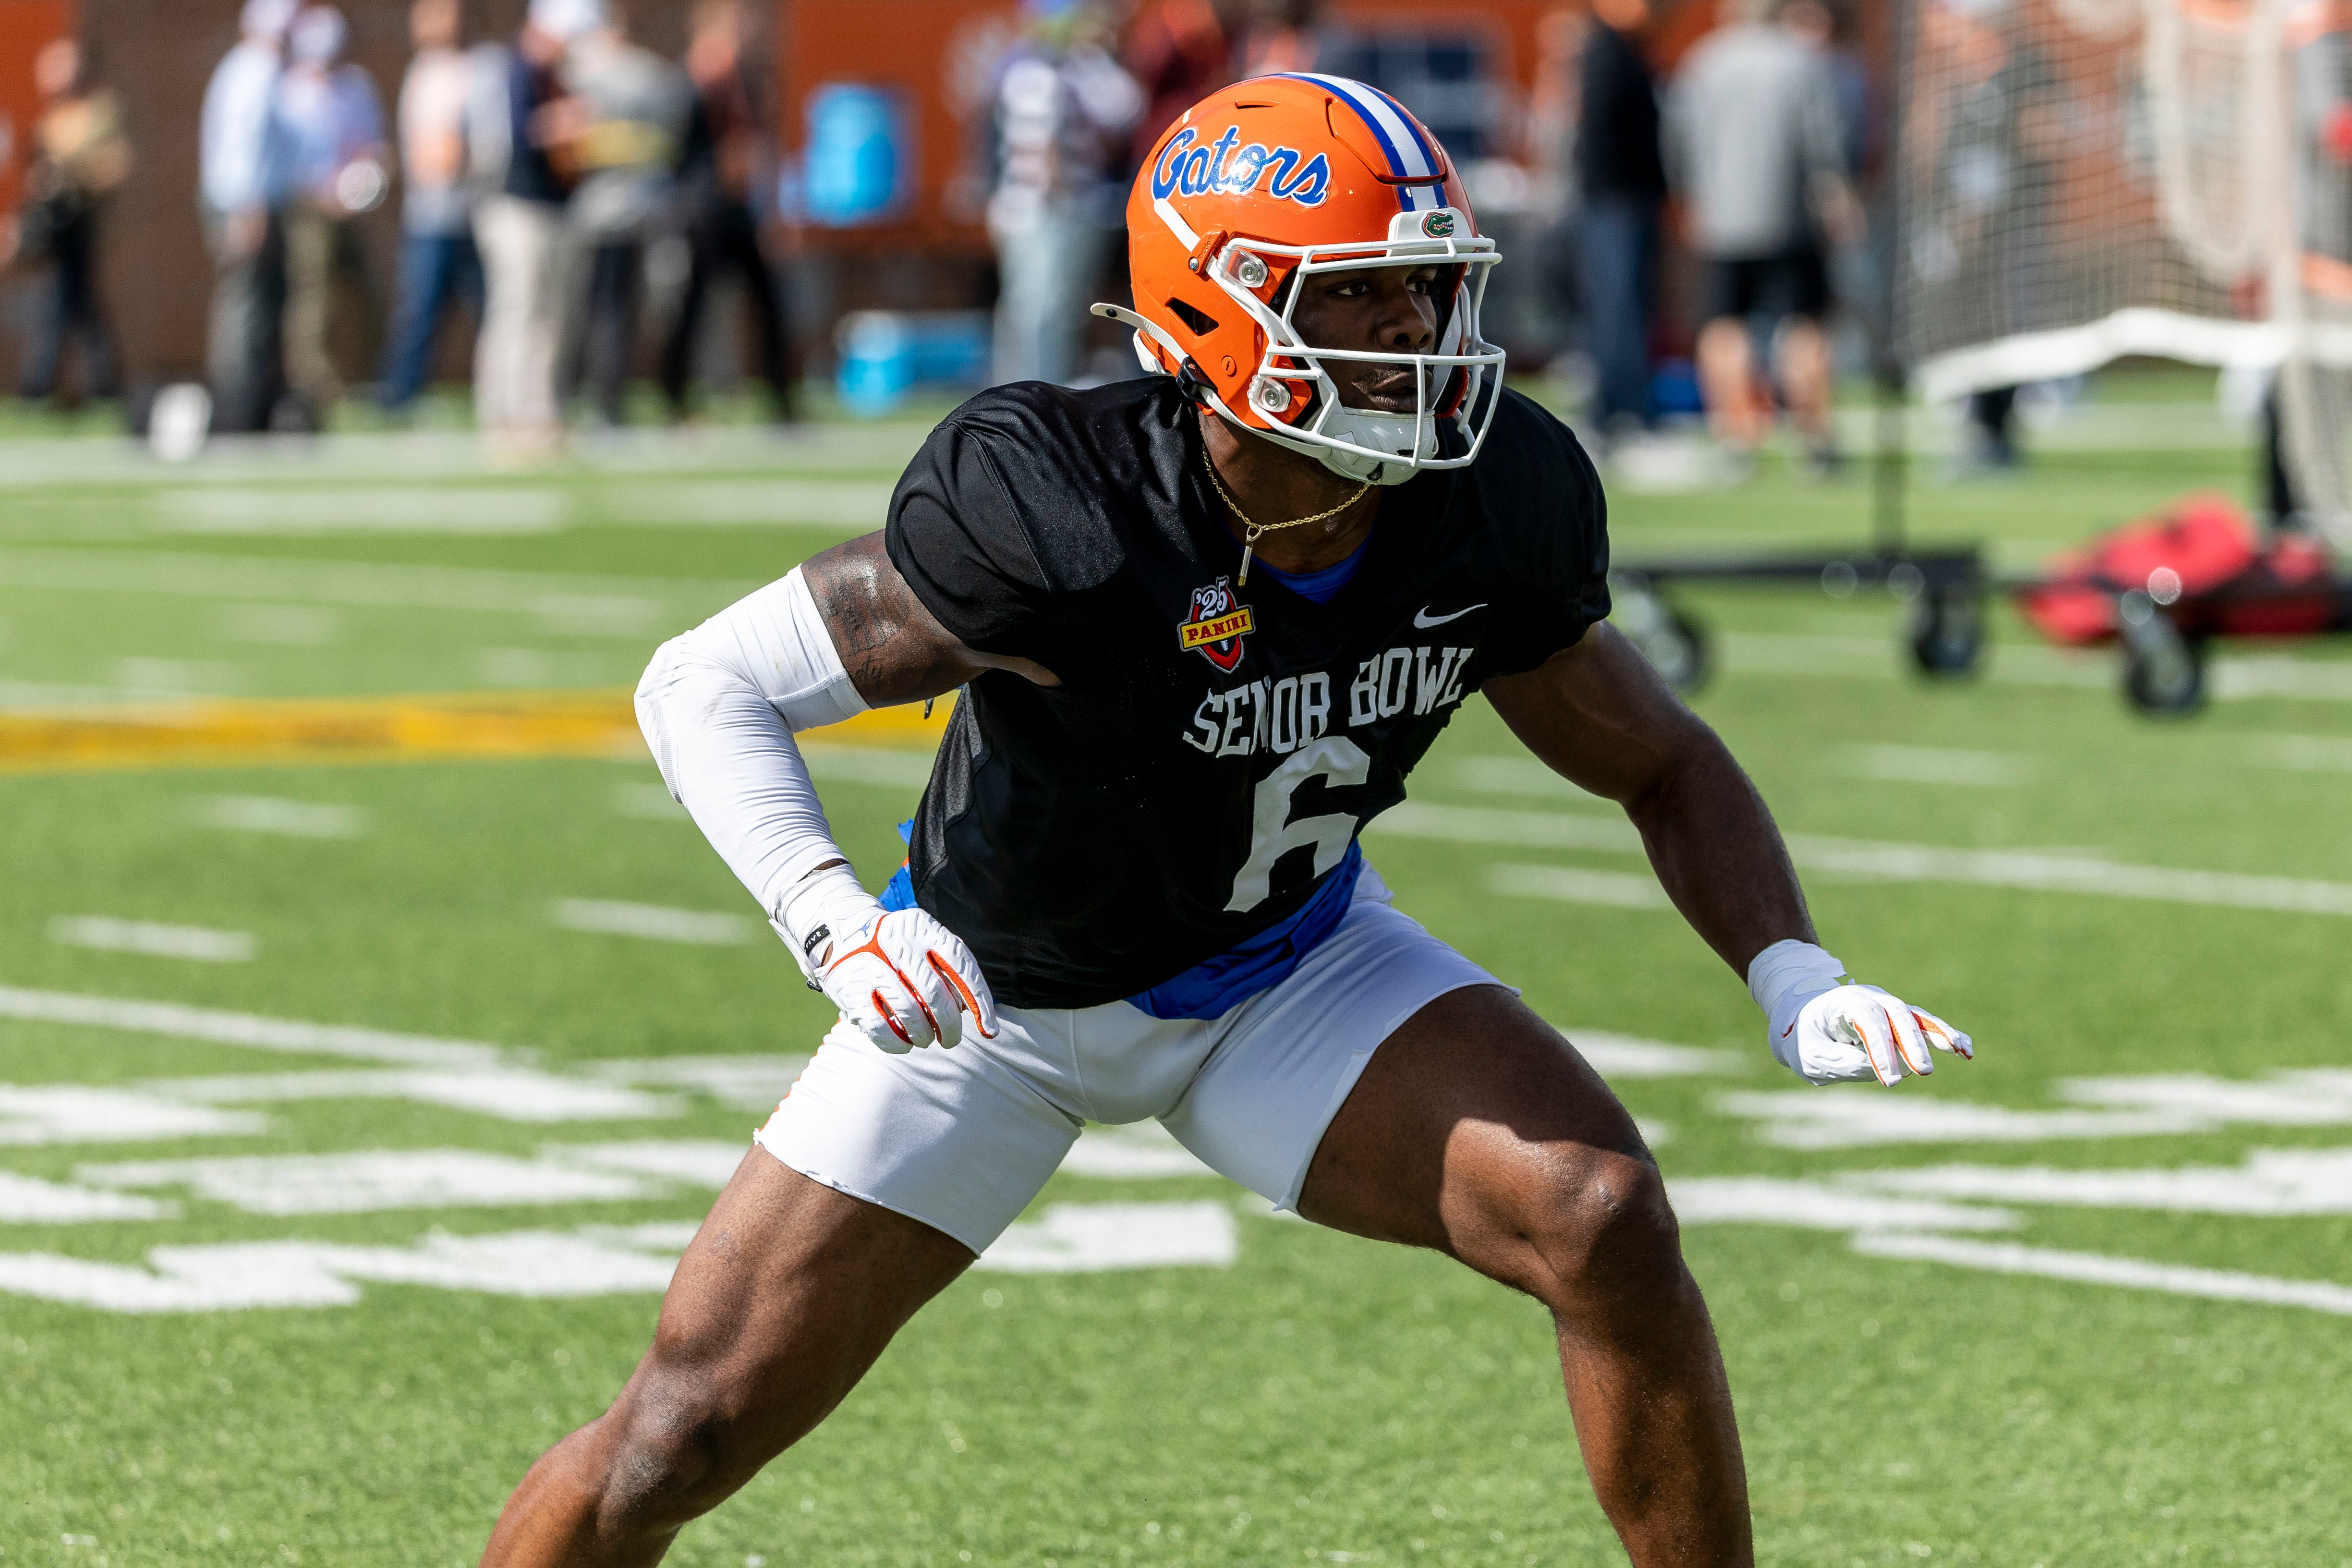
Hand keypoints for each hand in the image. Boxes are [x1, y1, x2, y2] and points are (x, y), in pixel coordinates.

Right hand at [815, 907, 997, 1052]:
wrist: (844, 934)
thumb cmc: (901, 949)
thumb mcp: (927, 943)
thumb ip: (954, 971)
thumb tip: (980, 1018)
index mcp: (923, 928)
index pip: (961, 964)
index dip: (979, 1000)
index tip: (989, 1030)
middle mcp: (897, 942)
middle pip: (935, 994)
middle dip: (950, 1026)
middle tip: (951, 1040)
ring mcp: (870, 966)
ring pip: (910, 1013)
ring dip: (925, 1036)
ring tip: (927, 1040)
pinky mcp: (850, 990)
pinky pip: (881, 1028)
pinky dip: (898, 1044)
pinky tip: (905, 1044)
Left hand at [1770, 981, 1971, 1086]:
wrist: (1802, 1017)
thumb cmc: (1805, 1038)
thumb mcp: (1812, 1057)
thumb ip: (1843, 1063)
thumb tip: (1886, 1070)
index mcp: (1843, 1002)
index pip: (1867, 1020)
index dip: (1881, 1049)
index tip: (1891, 1080)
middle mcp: (1870, 999)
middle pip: (1896, 1015)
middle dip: (1912, 1043)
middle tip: (1924, 1072)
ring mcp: (1887, 1006)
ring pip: (1916, 1017)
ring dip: (1938, 1033)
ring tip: (1960, 1050)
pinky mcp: (1899, 1020)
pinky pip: (1924, 1025)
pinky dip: (1943, 1036)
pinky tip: (1965, 1051)